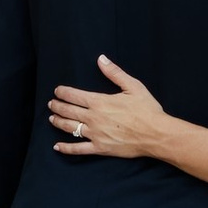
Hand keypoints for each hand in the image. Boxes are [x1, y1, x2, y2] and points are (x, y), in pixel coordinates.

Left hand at [49, 55, 170, 156]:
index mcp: (100, 102)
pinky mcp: (100, 148)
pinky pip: (79, 149)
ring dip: (58, 122)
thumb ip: (114, 73)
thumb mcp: (133, 86)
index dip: (63, 92)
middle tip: (51, 103)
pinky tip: (57, 147)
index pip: (74, 96)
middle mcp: (93, 118)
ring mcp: (95, 134)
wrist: (156, 134)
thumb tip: (101, 59)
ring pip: (70, 128)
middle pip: (68, 111)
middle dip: (57, 106)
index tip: (57, 90)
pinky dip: (66, 148)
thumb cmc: (147, 110)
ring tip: (52, 118)